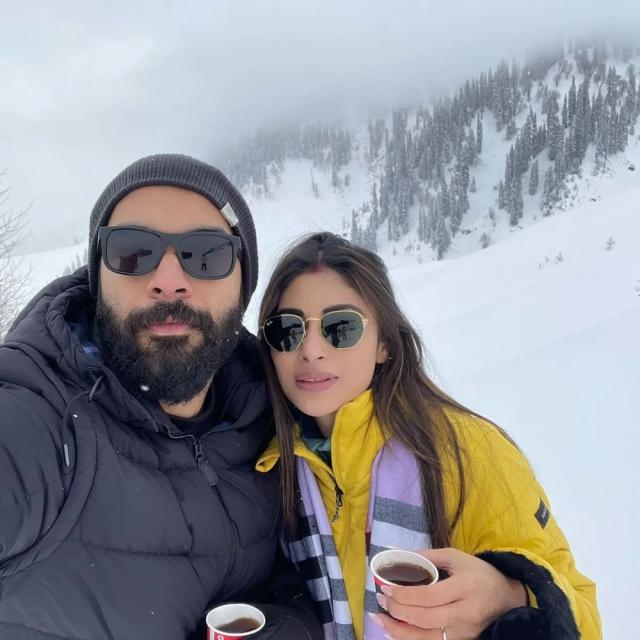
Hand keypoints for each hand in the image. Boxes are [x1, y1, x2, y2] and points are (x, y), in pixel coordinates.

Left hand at [370, 547, 526, 638]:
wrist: (508, 598)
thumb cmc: (480, 573)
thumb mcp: (457, 557)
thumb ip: (428, 556)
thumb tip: (399, 555)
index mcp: (465, 587)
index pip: (429, 596)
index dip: (404, 594)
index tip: (386, 587)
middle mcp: (465, 612)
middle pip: (425, 619)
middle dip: (398, 611)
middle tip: (381, 599)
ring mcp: (464, 631)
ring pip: (427, 638)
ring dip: (400, 631)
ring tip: (380, 619)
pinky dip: (411, 639)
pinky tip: (396, 632)